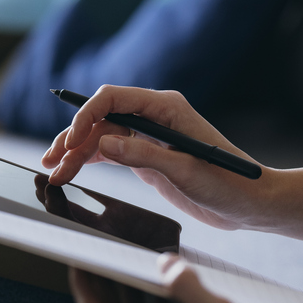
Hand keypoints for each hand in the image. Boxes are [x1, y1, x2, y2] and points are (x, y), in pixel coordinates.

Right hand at [42, 86, 272, 232]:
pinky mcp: (146, 156)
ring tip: (53, 173)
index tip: (70, 141)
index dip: (85, 115)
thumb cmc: (229, 183)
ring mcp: (148, 136)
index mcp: (165, 107)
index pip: (112, 98)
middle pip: (100, 118)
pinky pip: (109, 152)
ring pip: (100, 136)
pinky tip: (70, 171)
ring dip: (75, 153)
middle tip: (53, 163)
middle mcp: (153, 116)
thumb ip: (143, 155)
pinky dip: (88, 160)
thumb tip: (103, 142)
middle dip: (72, 138)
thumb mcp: (185, 171)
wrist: (249, 204)